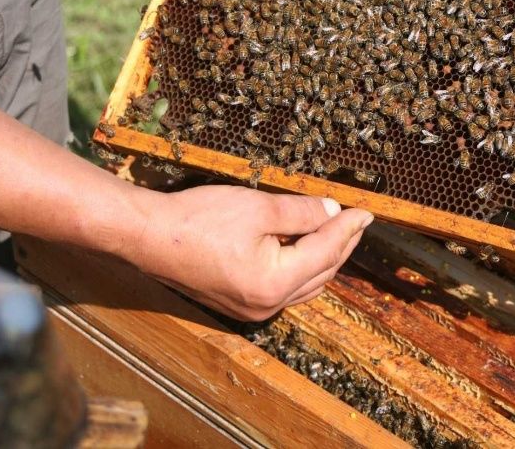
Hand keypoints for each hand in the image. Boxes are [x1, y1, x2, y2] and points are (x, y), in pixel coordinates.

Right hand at [125, 185, 372, 320]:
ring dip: (322, 258)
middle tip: (356, 221)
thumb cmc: (198, 220)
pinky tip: (301, 246)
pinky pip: (283, 287)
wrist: (148, 236)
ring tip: (337, 232)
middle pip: (320, 273)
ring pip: (303, 284)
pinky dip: (299, 266)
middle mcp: (267, 304)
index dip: (348, 228)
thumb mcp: (258, 207)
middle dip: (341, 245)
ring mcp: (251, 308)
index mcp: (275, 283)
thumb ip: (302, 212)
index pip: (326, 251)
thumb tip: (332, 210)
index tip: (366, 211)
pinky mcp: (238, 302)